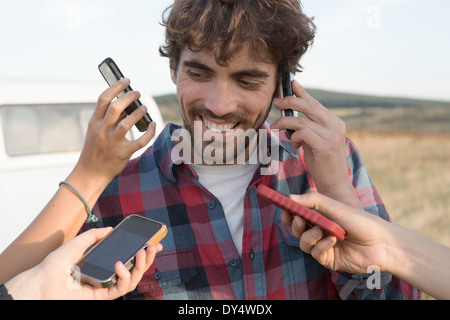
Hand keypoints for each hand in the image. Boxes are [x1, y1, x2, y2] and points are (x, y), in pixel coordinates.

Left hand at [7, 227, 161, 299]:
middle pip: (135, 269)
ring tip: (140, 253)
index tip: (154, 242)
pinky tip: (119, 265)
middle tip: (153, 247)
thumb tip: (110, 228)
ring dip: (140, 266)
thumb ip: (93, 236)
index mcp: (103, 264)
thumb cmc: (54, 265)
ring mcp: (105, 286)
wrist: (41, 282)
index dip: (143, 252)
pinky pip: (120, 289)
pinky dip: (124, 276)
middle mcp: (107, 276)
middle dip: (147, 259)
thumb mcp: (76, 243)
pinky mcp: (101, 296)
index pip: (128, 258)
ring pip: (132, 280)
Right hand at [70, 78, 155, 190]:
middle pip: (116, 107)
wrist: (90, 174)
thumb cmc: (95, 150)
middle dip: (129, 96)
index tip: (125, 80)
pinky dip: (149, 131)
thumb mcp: (95, 132)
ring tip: (144, 108)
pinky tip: (153, 125)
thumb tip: (127, 105)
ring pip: (127, 122)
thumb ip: (107, 119)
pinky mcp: (123, 153)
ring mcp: (112, 142)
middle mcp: (102, 130)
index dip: (116, 86)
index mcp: (94, 123)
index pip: (103, 99)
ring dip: (138, 112)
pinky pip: (140, 140)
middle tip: (138, 93)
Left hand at [271, 81, 358, 206]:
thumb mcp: (315, 140)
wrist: (334, 184)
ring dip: (284, 123)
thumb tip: (292, 113)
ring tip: (276, 127)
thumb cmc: (322, 162)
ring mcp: (332, 135)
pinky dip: (294, 137)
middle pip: (308, 105)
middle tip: (276, 103)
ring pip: (302, 120)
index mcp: (335, 122)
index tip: (290, 83)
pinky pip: (303, 133)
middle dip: (289, 101)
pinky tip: (295, 144)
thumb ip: (307, 126)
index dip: (301, 92)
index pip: (315, 103)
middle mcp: (336, 125)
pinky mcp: (325, 146)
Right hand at [281, 192, 391, 273]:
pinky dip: (321, 246)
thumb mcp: (335, 206)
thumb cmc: (360, 221)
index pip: (298, 215)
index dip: (289, 213)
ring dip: (308, 236)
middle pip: (297, 229)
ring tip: (320, 231)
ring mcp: (323, 245)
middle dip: (295, 224)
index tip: (284, 209)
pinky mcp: (328, 259)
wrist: (381, 242)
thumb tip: (290, 198)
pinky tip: (333, 240)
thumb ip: (312, 200)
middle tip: (299, 219)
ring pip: (303, 243)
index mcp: (321, 217)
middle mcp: (320, 230)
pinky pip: (315, 254)